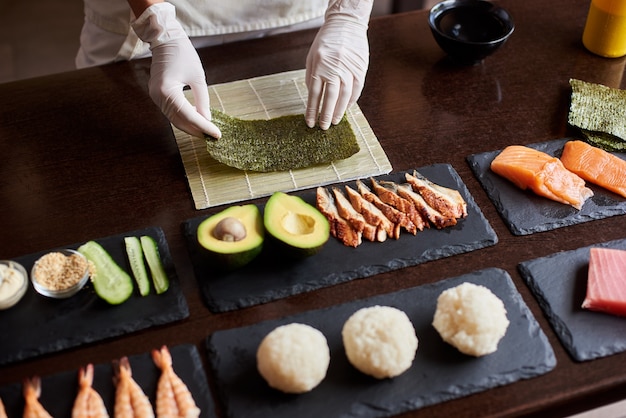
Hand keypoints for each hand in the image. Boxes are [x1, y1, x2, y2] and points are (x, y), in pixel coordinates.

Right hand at [132, 3, 220, 137]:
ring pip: (175, 119)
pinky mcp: (157, 95)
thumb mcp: (198, 78)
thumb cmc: (183, 54)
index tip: (217, 135)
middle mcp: (158, 97)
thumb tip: (207, 120)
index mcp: (168, 92)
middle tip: (213, 137)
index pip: (189, 116)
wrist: (165, 39)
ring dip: (191, 126)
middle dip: (197, 131)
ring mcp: (155, 97)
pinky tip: (196, 119)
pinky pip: (171, 112)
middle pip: (180, 121)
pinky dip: (184, 118)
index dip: (204, 127)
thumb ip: (202, 101)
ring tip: (207, 131)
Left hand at [305, 0, 372, 129]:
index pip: (314, 93)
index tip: (310, 122)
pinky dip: (351, 100)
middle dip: (326, 114)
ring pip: (344, 94)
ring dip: (340, 110)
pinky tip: (346, 107)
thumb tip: (314, 99)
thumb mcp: (313, 57)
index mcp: (319, 65)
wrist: (346, 24)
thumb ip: (312, 76)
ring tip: (335, 121)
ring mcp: (349, 68)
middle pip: (330, 96)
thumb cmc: (326, 41)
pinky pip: (356, 89)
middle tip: (324, 127)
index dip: (312, 110)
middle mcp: (334, 67)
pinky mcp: (360, 68)